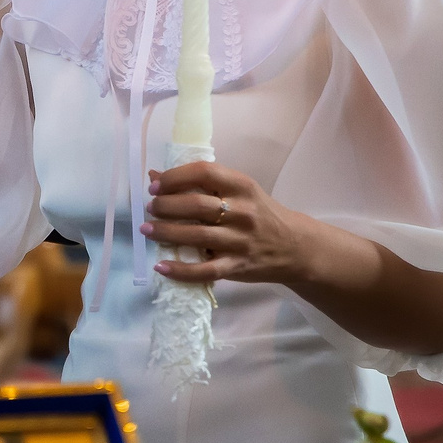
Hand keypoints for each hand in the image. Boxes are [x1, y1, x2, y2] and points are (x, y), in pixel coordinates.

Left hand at [141, 161, 308, 286]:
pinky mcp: (237, 266)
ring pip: (196, 236)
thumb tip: (154, 177)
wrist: (296, 247)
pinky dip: (180, 270)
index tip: (156, 186)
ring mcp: (240, 241)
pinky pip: (205, 270)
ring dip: (165, 233)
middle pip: (196, 206)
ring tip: (147, 230)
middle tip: (150, 208)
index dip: (175, 177)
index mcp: (242, 186)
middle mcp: (242, 211)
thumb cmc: (260, 214)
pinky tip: (160, 266)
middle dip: (165, 206)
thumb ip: (201, 184)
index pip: (204, 172)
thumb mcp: (239, 192)